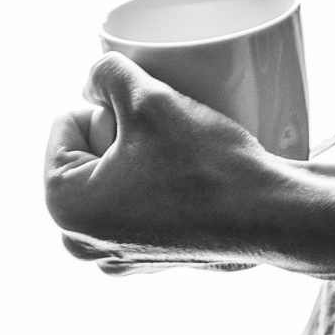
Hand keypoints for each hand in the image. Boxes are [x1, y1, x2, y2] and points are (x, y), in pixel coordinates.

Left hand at [43, 53, 290, 275]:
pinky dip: (156, 187)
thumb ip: (105, 72)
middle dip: (118, 136)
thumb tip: (91, 82)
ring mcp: (117, 258)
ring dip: (138, 160)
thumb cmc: (206, 164)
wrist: (269, 216)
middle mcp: (82, 243)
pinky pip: (137, 206)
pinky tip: (190, 181)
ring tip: (178, 158)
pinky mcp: (150, 262)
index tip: (146, 125)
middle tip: (164, 139)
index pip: (66, 123)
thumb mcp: (148, 97)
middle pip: (86, 154)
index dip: (107, 108)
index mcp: (65, 206)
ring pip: (113, 178)